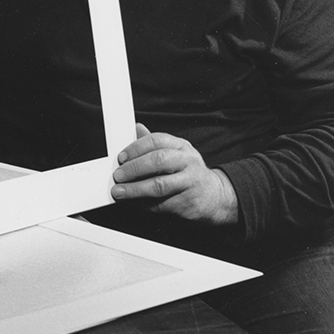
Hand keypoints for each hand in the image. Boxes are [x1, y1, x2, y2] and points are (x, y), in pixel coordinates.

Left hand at [111, 123, 238, 224]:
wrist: (215, 197)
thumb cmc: (189, 173)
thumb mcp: (176, 153)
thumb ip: (155, 144)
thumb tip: (137, 128)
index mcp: (182, 147)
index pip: (157, 141)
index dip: (136, 148)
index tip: (121, 158)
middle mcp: (188, 162)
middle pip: (158, 161)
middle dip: (134, 168)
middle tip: (118, 176)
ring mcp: (190, 183)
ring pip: (159, 185)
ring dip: (135, 190)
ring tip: (120, 192)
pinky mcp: (188, 203)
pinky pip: (161, 205)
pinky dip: (143, 205)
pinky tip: (133, 204)